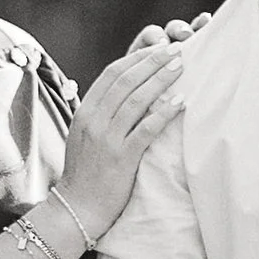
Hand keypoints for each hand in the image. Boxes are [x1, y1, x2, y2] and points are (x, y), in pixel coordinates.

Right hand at [59, 28, 187, 236]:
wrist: (77, 208)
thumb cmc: (86, 173)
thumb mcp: (86, 136)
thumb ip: (101, 114)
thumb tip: (126, 93)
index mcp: (85, 112)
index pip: (112, 74)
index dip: (136, 58)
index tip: (157, 50)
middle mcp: (94, 120)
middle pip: (126, 80)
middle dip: (153, 61)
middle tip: (176, 49)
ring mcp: (107, 138)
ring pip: (137, 99)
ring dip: (161, 79)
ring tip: (181, 66)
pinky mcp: (122, 158)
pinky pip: (146, 129)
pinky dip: (164, 112)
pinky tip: (180, 101)